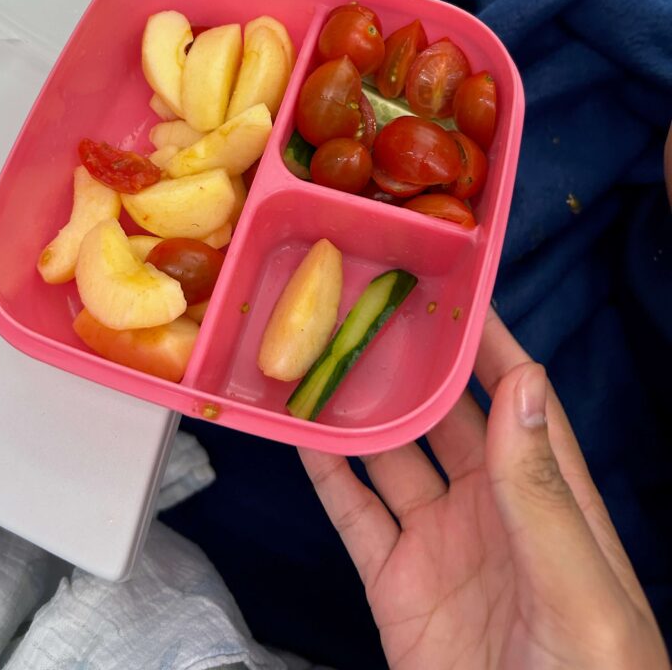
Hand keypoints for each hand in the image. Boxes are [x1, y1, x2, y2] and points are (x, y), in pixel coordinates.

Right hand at [300, 309, 668, 668]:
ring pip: (391, 456)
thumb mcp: (579, 593)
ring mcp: (438, 543)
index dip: (489, 342)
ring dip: (360, 409)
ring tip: (324, 355)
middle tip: (372, 306)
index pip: (518, 397)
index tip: (455, 287)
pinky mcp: (393, 585)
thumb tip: (524, 381)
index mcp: (547, 497)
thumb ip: (543, 494)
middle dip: (412, 362)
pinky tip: (300, 432)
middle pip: (445, 414)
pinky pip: (353, 515)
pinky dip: (325, 473)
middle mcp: (490, 507)